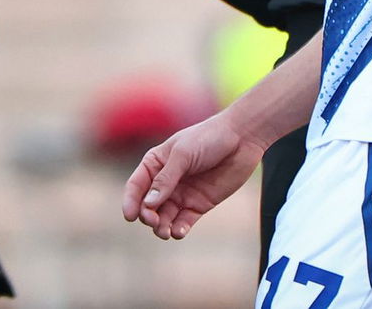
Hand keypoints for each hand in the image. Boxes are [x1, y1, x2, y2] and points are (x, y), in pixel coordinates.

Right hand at [121, 113, 264, 239]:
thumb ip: (166, 179)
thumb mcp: (183, 154)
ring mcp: (182, 194)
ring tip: (165, 232)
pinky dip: (178, 230)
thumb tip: (148, 204)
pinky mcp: (199, 205)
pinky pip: (183, 222)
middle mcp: (166, 181)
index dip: (131, 201)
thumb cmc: (209, 138)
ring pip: (164, 217)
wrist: (242, 139)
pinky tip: (179, 232)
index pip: (137, 185)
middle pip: (148, 205)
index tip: (130, 216)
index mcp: (156, 163)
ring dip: (161, 227)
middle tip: (155, 221)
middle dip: (148, 216)